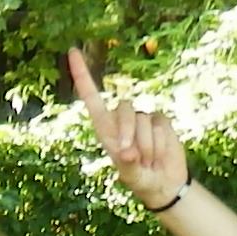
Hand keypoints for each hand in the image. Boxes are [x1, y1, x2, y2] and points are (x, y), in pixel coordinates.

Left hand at [66, 49, 185, 213]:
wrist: (164, 183)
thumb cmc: (139, 179)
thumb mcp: (130, 176)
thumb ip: (128, 166)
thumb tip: (128, 153)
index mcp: (105, 127)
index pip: (91, 96)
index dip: (82, 74)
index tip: (72, 51)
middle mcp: (122, 119)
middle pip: (124, 109)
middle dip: (129, 133)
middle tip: (134, 158)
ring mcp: (142, 118)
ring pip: (144, 121)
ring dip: (147, 146)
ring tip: (148, 161)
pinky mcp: (160, 121)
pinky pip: (160, 125)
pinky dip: (160, 144)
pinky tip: (160, 155)